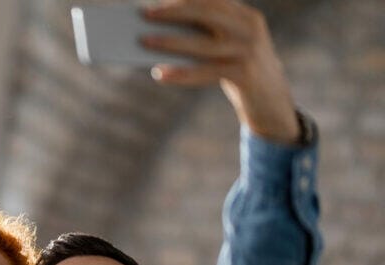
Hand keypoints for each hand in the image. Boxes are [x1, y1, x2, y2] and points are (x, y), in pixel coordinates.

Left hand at [141, 0, 299, 143]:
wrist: (271, 100)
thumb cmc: (238, 68)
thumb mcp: (226, 46)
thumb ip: (204, 34)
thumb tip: (160, 30)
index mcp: (245, 15)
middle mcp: (250, 28)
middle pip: (207, 13)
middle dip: (174, 12)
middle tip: (145, 15)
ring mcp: (249, 50)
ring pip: (203, 44)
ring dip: (170, 41)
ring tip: (145, 41)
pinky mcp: (245, 74)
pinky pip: (205, 72)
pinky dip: (180, 73)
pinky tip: (159, 74)